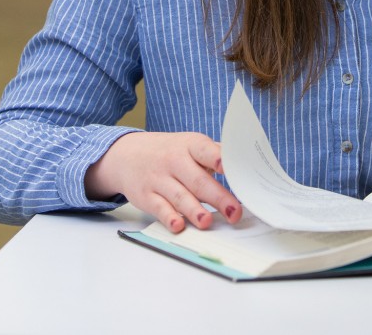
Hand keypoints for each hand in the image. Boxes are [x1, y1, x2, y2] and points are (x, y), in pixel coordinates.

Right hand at [85, 131, 242, 232]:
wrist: (125, 154)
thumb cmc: (169, 152)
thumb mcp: (190, 145)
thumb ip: (215, 154)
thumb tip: (246, 164)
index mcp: (190, 145)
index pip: (206, 150)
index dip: (218, 159)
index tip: (230, 168)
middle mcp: (174, 161)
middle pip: (198, 180)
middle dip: (217, 197)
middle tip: (235, 212)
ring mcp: (159, 179)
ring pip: (179, 196)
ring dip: (194, 210)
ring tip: (207, 223)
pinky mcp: (147, 196)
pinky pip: (159, 208)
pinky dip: (169, 217)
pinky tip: (178, 226)